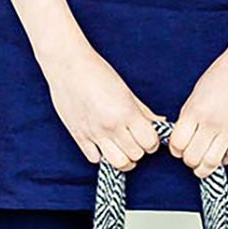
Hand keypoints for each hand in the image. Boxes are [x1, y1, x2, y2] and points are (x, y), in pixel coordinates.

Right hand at [44, 43, 161, 170]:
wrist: (67, 65)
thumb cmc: (97, 72)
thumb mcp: (126, 90)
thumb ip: (143, 111)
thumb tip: (159, 122)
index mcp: (126, 112)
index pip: (150, 142)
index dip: (151, 141)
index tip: (147, 135)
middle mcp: (111, 126)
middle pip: (136, 155)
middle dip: (139, 149)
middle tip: (134, 139)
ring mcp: (94, 133)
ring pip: (119, 163)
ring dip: (124, 159)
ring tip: (122, 148)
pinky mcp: (78, 136)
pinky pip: (95, 160)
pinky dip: (101, 156)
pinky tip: (103, 144)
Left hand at [170, 44, 227, 177]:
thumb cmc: (224, 72)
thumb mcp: (198, 91)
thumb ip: (190, 114)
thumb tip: (183, 136)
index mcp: (196, 110)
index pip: (177, 144)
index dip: (176, 150)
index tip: (180, 148)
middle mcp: (212, 122)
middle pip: (192, 158)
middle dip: (189, 161)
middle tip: (192, 157)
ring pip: (211, 163)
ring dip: (204, 168)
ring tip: (204, 163)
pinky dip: (223, 160)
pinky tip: (221, 152)